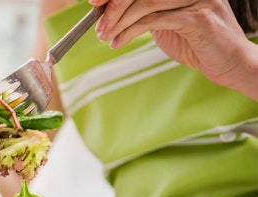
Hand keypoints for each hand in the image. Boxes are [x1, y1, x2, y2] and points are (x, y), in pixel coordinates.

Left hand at [89, 0, 257, 98]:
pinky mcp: (198, 18)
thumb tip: (107, 11)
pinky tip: (118, 43)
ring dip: (119, 22)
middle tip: (98, 23)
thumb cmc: (195, 43)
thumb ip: (142, 13)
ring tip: (105, 37)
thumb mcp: (164, 23)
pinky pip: (155, 20)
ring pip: (146, 3)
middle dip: (114, 6)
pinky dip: (131, 32)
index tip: (94, 2)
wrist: (228, 64)